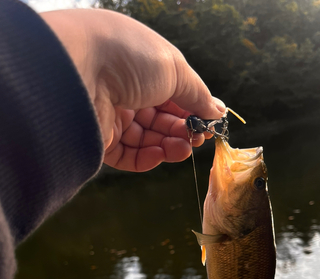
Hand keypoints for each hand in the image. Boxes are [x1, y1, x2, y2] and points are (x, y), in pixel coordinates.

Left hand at [41, 9, 225, 171]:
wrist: (79, 68)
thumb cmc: (129, 57)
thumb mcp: (175, 70)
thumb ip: (197, 95)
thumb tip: (218, 112)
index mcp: (143, 65)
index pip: (173, 93)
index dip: (192, 109)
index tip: (209, 123)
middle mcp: (126, 89)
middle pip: (161, 118)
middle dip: (182, 130)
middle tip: (198, 138)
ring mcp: (112, 115)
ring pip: (147, 139)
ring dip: (169, 146)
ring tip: (184, 148)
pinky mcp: (100, 139)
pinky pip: (129, 155)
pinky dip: (147, 158)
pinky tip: (161, 154)